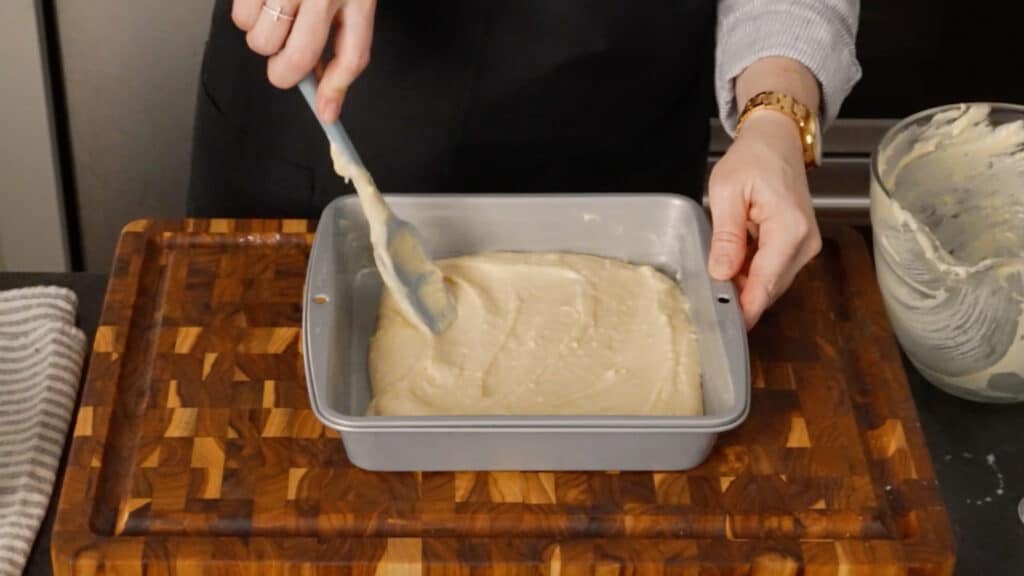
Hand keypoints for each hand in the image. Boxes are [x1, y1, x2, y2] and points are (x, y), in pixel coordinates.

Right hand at [231, 0, 376, 121]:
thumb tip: (325, 88)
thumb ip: (341, 35)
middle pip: (297, 58)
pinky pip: (240, 17)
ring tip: (273, 16)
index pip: (352, 56)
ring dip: (262, 41)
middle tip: (283, 66)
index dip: (336, 91)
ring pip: (262, 42)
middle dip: (285, 74)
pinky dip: (246, 17)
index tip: (326, 114)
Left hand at [707, 111, 821, 328]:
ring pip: (770, 283)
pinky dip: (751, 273)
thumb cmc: (753, 159)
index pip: (764, 284)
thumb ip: (726, 236)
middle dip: (739, 298)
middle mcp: (805, 243)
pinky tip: (732, 262)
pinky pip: (773, 271)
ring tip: (716, 272)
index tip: (722, 328)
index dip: (743, 309)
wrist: (777, 142)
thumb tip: (722, 274)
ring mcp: (805, 247)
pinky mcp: (799, 247)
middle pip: (768, 289)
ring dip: (744, 284)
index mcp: (789, 230)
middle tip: (705, 300)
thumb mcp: (727, 192)